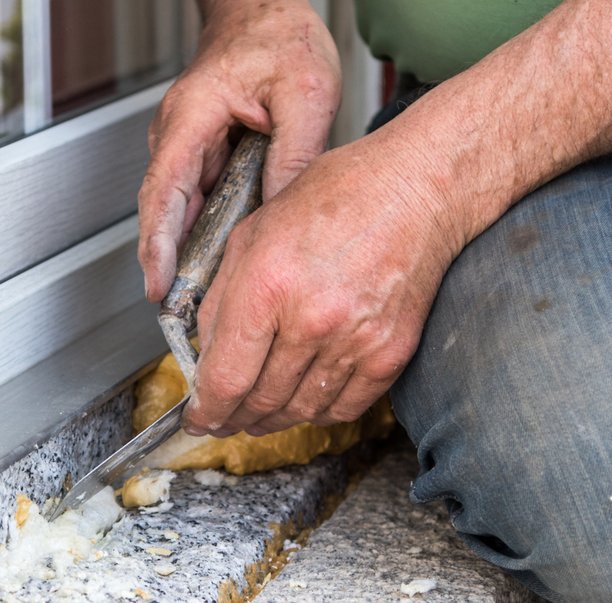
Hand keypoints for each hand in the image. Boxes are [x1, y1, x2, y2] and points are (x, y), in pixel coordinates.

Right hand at [138, 0, 340, 301]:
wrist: (265, 8)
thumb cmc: (279, 35)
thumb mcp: (306, 92)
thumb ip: (294, 153)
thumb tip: (283, 215)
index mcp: (193, 116)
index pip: (163, 192)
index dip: (157, 247)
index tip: (158, 288)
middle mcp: (180, 134)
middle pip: (167, 212)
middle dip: (173, 266)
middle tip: (190, 317)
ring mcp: (189, 144)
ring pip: (185, 211)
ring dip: (194, 254)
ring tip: (213, 303)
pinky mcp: (205, 152)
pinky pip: (203, 200)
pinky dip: (212, 233)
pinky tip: (233, 264)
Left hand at [181, 128, 461, 436]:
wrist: (414, 192)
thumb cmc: (337, 197)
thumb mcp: (255, 229)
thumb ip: (221, 294)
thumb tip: (204, 350)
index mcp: (268, 284)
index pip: (224, 378)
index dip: (205, 411)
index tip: (197, 419)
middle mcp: (311, 319)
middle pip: (260, 402)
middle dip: (234, 418)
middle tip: (224, 419)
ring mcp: (355, 340)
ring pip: (300, 411)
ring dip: (274, 419)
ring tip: (260, 413)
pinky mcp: (390, 353)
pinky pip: (345, 408)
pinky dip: (319, 413)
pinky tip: (305, 401)